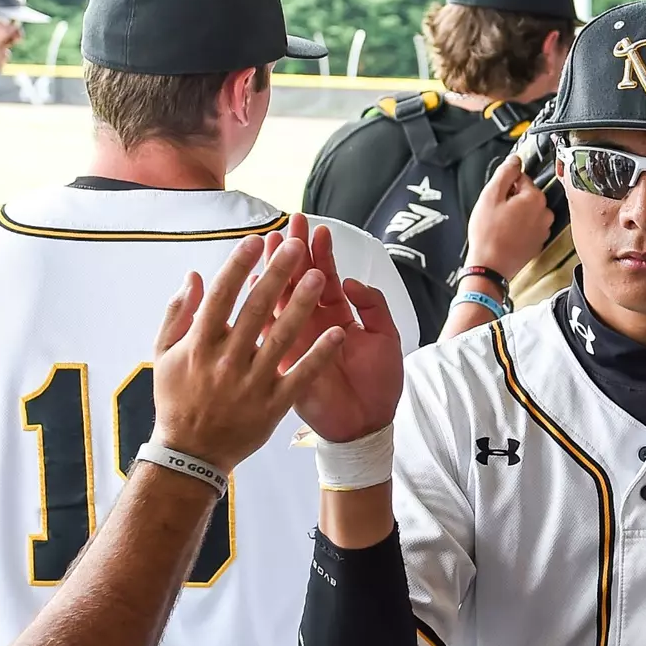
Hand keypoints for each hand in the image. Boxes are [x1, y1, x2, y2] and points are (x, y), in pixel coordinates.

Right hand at [151, 236, 343, 471]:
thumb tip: (194, 276)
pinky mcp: (272, 405)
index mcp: (199, 343)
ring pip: (282, 338)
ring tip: (320, 277)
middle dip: (277, 274)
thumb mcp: (163, 354)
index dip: (239, 266)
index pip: (223, 296)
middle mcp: (226, 359)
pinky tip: (339, 334)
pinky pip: (300, 376)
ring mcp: (251, 383)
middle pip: (256, 309)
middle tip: (296, 245)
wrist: (190, 453)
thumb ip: (178, 313)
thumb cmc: (175, 399)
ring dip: (302, 306)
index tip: (256, 240)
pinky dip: (320, 355)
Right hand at [261, 215, 404, 443]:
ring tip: (275, 244)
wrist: (370, 423)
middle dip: (296, 251)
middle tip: (291, 222)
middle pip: (300, 280)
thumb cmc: (380, 383)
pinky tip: (259, 284)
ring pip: (283, 299)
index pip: (325, 277)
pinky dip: (268, 310)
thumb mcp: (386, 337)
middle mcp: (313, 323)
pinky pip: (274, 332)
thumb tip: (351, 281)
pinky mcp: (287, 361)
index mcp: (336, 316)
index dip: (322, 253)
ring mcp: (297, 340)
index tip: (318, 228)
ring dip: (279, 272)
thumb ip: (373, 306)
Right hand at [467, 154, 553, 278]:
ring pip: (529, 212)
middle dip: (512, 200)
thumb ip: (505, 172)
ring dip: (516, 214)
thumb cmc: (488, 234)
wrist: (490, 267)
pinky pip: (529, 228)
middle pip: (527, 195)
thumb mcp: (491, 195)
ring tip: (501, 224)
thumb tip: (515, 160)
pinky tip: (507, 235)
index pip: (522, 178)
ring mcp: (543, 230)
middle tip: (497, 212)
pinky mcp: (538, 244)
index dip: (506, 185)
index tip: (498, 197)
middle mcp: (545, 213)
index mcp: (536, 198)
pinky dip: (520, 229)